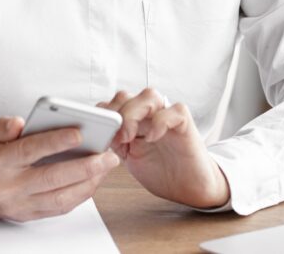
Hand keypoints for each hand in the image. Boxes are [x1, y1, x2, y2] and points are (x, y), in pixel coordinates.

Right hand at [0, 116, 119, 220]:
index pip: (30, 151)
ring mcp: (18, 204)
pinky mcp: (24, 215)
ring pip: (59, 198)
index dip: (56, 142)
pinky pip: (56, 209)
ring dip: (87, 184)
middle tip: (107, 155)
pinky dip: (78, 197)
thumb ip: (0, 125)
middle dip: (85, 167)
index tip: (79, 133)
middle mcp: (8, 187)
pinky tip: (92, 182)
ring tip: (105, 167)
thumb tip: (19, 122)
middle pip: (52, 178)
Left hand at [97, 89, 229, 208]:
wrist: (189, 188)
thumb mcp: (130, 158)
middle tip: (113, 136)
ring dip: (133, 113)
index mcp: (133, 121)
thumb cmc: (161, 172)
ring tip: (128, 136)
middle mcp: (149, 114)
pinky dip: (161, 121)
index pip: (112, 105)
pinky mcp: (185, 123)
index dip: (102, 114)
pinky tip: (153, 137)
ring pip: (149, 96)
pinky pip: (174, 111)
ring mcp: (167, 116)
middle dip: (114, 112)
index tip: (96, 132)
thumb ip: (115, 143)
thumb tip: (94, 137)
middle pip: (126, 96)